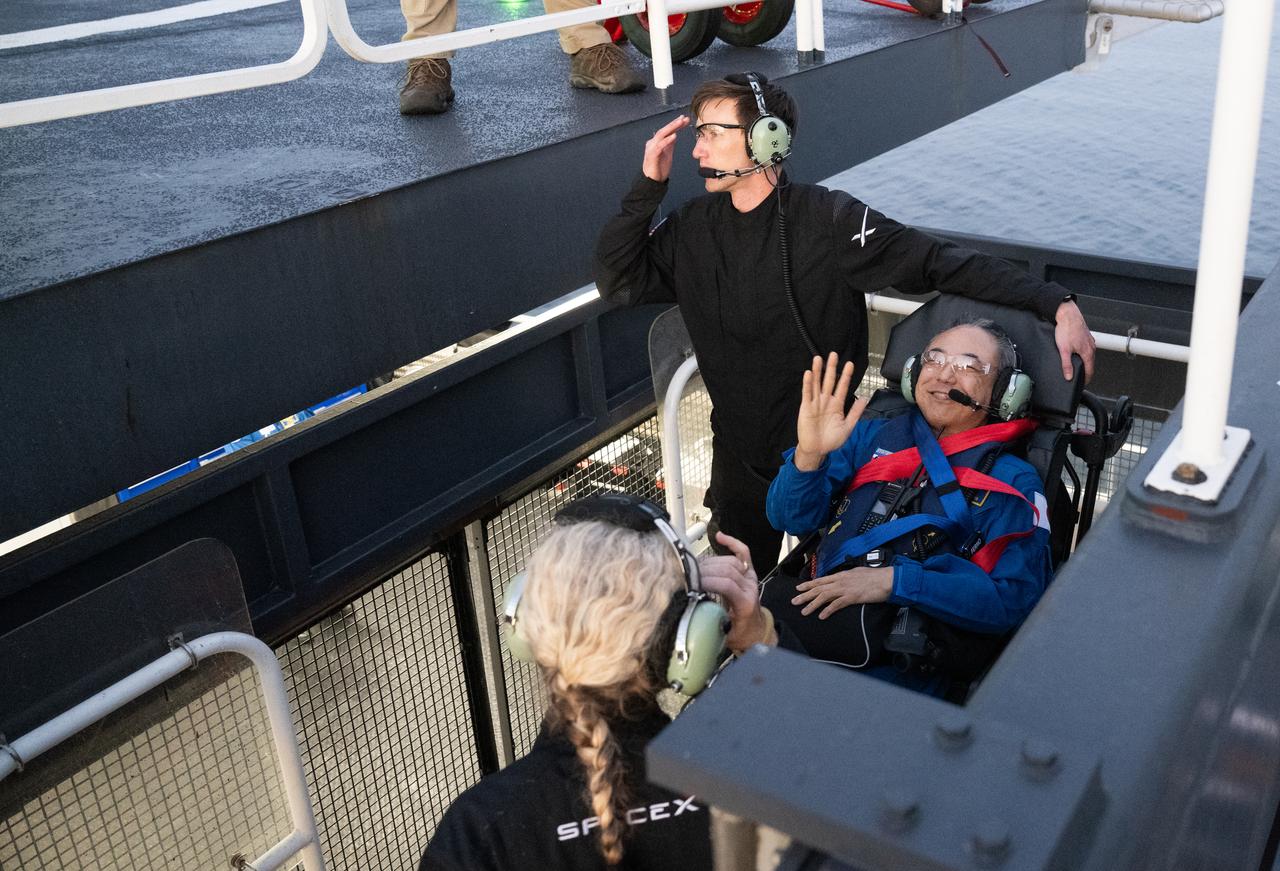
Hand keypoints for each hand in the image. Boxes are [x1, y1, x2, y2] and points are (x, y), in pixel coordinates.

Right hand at [642, 115, 689, 182]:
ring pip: (661, 135)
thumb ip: (669, 144)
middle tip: (683, 118)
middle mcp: (653, 143)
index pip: (667, 131)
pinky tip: (674, 136)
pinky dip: (667, 140)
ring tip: (680, 122)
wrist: (652, 181)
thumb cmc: (659, 168)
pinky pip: (660, 146)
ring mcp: (651, 148)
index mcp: (656, 142)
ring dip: (671, 128)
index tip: (684, 119)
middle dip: (674, 123)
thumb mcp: (667, 153)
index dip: (675, 124)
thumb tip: (674, 134)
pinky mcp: (652, 155)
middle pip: (664, 130)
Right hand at [699, 532, 769, 652]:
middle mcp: (750, 587)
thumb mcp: (723, 634)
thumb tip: (690, 607)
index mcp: (745, 603)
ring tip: (696, 570)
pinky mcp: (749, 572)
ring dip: (710, 563)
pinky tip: (719, 537)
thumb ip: (710, 621)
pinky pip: (742, 552)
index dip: (708, 582)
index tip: (692, 585)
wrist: (755, 632)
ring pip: (730, 561)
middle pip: (727, 570)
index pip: (726, 584)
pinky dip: (731, 542)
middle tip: (689, 578)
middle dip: (705, 571)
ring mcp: (750, 578)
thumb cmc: (739, 634)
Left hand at [791, 567, 893, 618]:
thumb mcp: (858, 573)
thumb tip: (842, 580)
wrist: (888, 579)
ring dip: (813, 604)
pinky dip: (828, 610)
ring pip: (824, 596)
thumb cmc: (876, 577)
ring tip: (804, 611)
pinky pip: (837, 604)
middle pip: (819, 588)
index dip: (809, 584)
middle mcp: (841, 580)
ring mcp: (846, 588)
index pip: (821, 580)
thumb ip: (848, 577)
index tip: (799, 588)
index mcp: (842, 575)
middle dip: (805, 595)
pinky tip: (821, 616)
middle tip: (794, 601)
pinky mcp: (852, 597)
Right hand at [794, 353, 868, 471]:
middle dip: (832, 368)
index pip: (842, 387)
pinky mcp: (806, 407)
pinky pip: (807, 393)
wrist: (817, 450)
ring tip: (819, 358)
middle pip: (829, 381)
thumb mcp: (848, 426)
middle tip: (834, 354)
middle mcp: (826, 401)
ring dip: (817, 371)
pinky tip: (809, 373)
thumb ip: (855, 412)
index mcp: (837, 405)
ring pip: (817, 384)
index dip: (846, 375)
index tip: (850, 363)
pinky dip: (808, 384)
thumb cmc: (832, 440)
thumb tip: (865, 398)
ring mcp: (815, 403)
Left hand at [1054, 299, 1095, 382]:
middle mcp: (1091, 346)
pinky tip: (1077, 352)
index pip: (1090, 370)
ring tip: (1078, 366)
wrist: (1068, 314)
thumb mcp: (1064, 350)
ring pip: (1089, 354)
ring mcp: (1089, 340)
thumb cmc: (1066, 329)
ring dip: (1085, 361)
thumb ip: (1066, 365)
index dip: (1086, 378)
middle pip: (1090, 363)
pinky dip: (1083, 353)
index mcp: (1087, 352)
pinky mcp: (1086, 335)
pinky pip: (1086, 347)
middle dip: (1086, 371)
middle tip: (1080, 377)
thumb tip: (1068, 376)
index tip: (1083, 383)